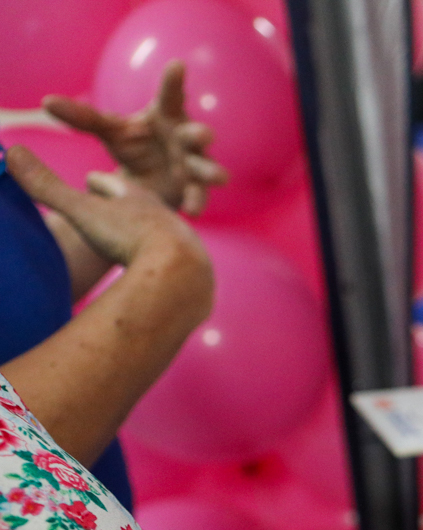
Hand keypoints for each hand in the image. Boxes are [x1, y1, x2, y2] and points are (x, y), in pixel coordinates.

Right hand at [4, 145, 204, 269]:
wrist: (181, 272)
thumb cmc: (129, 237)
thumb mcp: (83, 211)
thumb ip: (48, 187)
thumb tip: (9, 152)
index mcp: (136, 198)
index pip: (112, 185)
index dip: (98, 183)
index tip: (91, 180)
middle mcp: (164, 216)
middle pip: (141, 206)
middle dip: (128, 203)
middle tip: (120, 205)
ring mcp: (183, 242)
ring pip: (162, 233)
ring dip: (150, 234)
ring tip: (142, 242)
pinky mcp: (194, 270)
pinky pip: (176, 264)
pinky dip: (166, 264)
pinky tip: (165, 274)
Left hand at [45, 61, 228, 215]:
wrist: (148, 183)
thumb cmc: (134, 147)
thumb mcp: (109, 131)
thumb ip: (82, 117)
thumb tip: (47, 101)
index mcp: (166, 117)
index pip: (170, 96)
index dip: (174, 81)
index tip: (177, 65)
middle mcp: (184, 139)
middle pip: (195, 134)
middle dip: (200, 135)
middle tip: (201, 134)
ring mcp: (193, 164)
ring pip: (205, 167)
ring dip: (211, 171)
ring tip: (218, 177)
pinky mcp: (194, 189)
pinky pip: (198, 196)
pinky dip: (197, 202)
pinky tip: (192, 212)